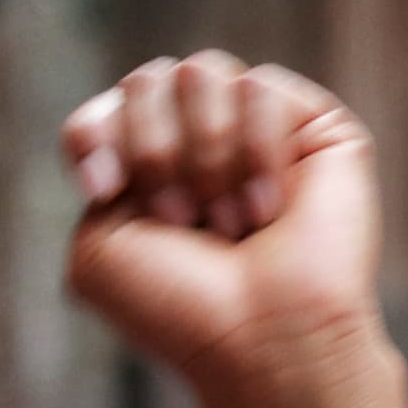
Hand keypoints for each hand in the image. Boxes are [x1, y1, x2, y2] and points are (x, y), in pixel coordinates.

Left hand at [59, 53, 382, 407]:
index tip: (104, 189)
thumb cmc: (178, 306)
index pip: (100, 112)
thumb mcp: (97, 249)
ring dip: (203, 155)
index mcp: (139, 177)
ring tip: (226, 224)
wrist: (261, 336)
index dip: (93, 136)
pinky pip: (261, 88)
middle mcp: (196, 145)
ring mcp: (255, 131)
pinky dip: (254, 153)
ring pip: (202, 72)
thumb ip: (94, 171)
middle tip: (177, 219)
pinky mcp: (314, 124)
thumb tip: (119, 115)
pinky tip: (267, 211)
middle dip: (152, 151)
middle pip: (148, 80)